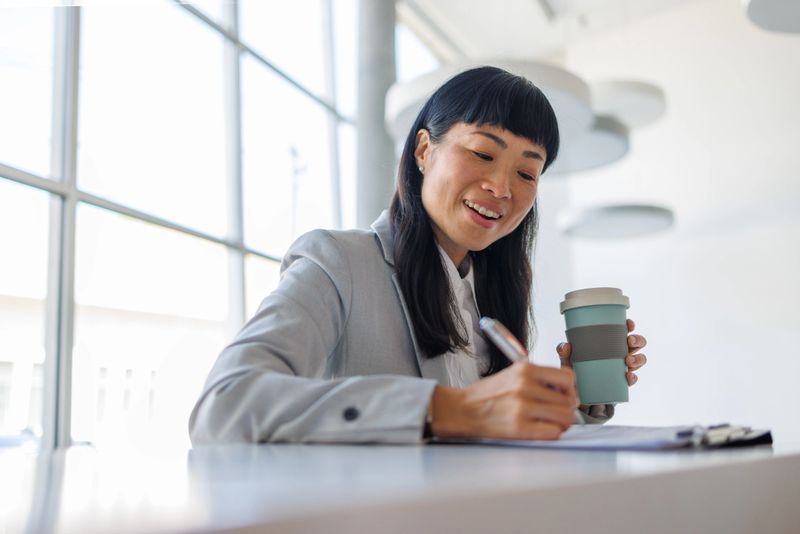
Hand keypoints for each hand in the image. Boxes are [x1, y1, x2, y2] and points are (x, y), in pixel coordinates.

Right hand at [429, 362, 578, 440]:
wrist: (462, 409)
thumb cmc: (486, 395)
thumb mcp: (512, 374)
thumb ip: (538, 379)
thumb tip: (566, 391)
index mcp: (525, 369)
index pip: (567, 377)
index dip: (570, 389)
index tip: (565, 395)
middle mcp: (525, 386)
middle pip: (568, 400)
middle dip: (566, 409)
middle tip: (557, 412)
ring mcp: (522, 407)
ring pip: (564, 417)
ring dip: (561, 423)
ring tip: (550, 422)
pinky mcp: (519, 427)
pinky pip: (553, 432)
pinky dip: (552, 433)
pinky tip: (542, 430)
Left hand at [556, 318, 647, 386]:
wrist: (577, 393)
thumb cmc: (575, 370)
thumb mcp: (568, 360)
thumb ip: (564, 352)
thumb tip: (566, 345)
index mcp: (609, 342)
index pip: (623, 330)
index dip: (629, 325)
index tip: (628, 324)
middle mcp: (619, 353)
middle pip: (637, 343)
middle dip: (637, 340)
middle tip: (629, 341)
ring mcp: (623, 367)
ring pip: (640, 359)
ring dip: (638, 358)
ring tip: (628, 361)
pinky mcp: (623, 382)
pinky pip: (633, 379)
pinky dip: (633, 377)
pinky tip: (628, 376)